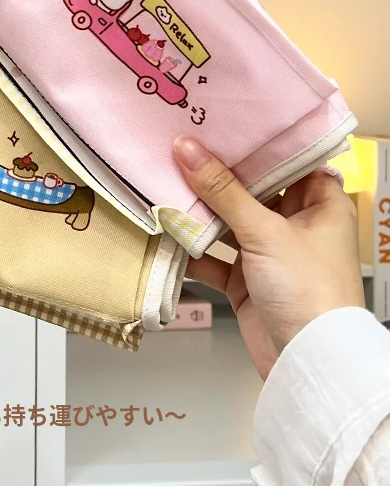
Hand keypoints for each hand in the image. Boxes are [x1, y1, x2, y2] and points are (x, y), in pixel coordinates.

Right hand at [173, 136, 365, 379]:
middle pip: (252, 189)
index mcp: (320, 204)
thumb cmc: (309, 291)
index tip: (221, 121)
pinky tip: (165, 233)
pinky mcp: (248, 282)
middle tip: (182, 144)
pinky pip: (215, 258)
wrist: (308, 363)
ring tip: (164, 181)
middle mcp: (297, 225)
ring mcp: (270, 254)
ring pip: (229, 222)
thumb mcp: (264, 231)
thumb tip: (188, 148)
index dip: (256, 142)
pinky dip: (192, 250)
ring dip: (200, 212)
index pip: (287, 160)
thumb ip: (222, 190)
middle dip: (217, 175)